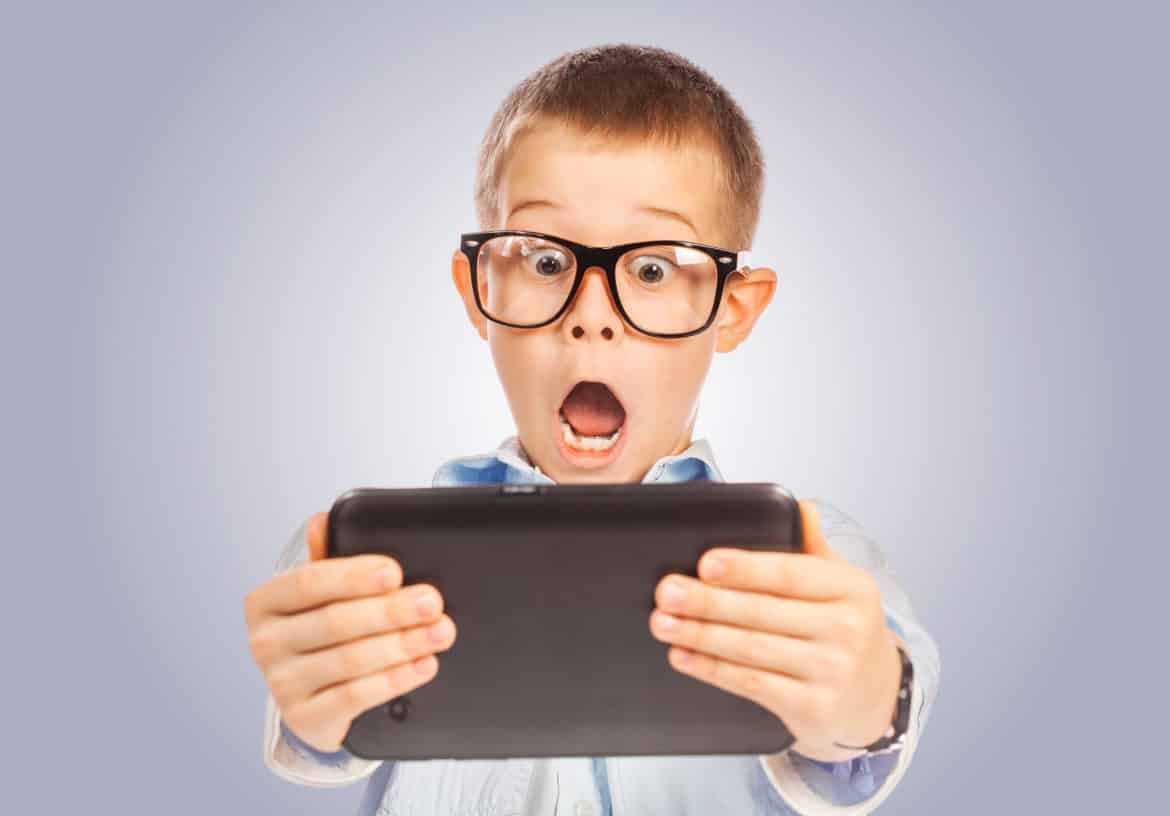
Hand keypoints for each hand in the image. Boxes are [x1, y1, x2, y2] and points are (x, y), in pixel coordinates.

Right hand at [243, 512, 456, 752]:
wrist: (311, 698)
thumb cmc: (321, 633)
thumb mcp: (321, 594)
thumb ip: (327, 557)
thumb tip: (325, 520)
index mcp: (266, 601)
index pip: (309, 581)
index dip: (355, 576)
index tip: (395, 572)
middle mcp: (266, 642)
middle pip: (336, 621)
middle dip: (391, 611)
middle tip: (431, 603)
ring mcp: (282, 683)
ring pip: (350, 659)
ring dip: (402, 644)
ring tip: (439, 632)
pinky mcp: (304, 717)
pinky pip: (356, 696)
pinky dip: (396, 679)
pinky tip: (423, 665)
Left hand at [648, 500, 901, 761]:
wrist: (875, 696)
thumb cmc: (843, 629)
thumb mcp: (841, 585)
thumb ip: (814, 547)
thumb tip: (800, 507)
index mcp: (851, 588)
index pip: (791, 574)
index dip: (746, 569)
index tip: (706, 563)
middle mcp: (847, 629)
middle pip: (763, 612)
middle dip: (707, 602)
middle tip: (668, 592)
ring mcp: (832, 671)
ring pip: (751, 649)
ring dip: (700, 635)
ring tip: (663, 622)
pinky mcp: (813, 707)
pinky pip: (751, 684)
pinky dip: (711, 669)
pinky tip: (683, 655)